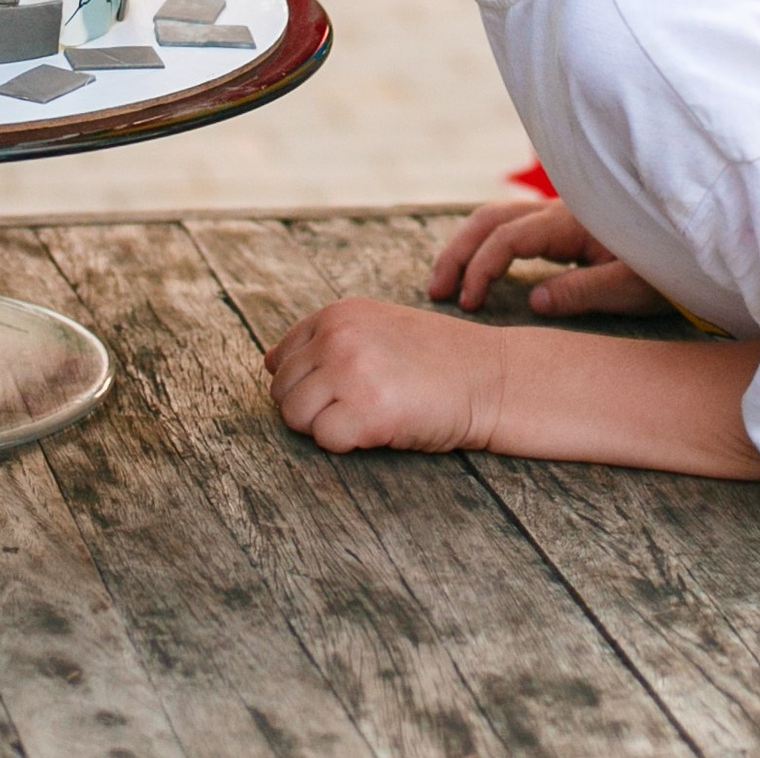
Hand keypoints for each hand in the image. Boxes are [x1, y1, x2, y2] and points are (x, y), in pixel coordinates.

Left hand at [264, 298, 503, 453]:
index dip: (304, 383)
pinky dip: (346, 444)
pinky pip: (324, 440)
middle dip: (309, 408)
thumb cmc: (436, 359)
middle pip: (281, 389)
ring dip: (324, 427)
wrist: (492, 378)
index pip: (281, 357)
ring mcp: (352, 373)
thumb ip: (327, 338)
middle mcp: (339, 337)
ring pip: (295, 416)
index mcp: (338, 313)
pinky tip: (379, 430)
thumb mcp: (378, 327)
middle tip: (353, 409)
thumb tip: (267, 361)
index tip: (340, 390)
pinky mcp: (367, 412)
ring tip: (365, 417)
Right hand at [426, 198, 666, 316]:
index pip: (509, 238)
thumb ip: (583, 292)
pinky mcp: (564, 227)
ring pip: (497, 218)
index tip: (468, 303)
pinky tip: (479, 269)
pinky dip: (486, 244)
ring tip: (447, 282)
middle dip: (458, 251)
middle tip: (437, 291)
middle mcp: (560, 211)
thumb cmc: (668, 271)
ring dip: (467, 246)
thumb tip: (534, 302)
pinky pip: (513, 227)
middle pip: (490, 219)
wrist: (696, 250)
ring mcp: (560, 215)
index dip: (481, 268)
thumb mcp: (631, 287)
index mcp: (572, 222)